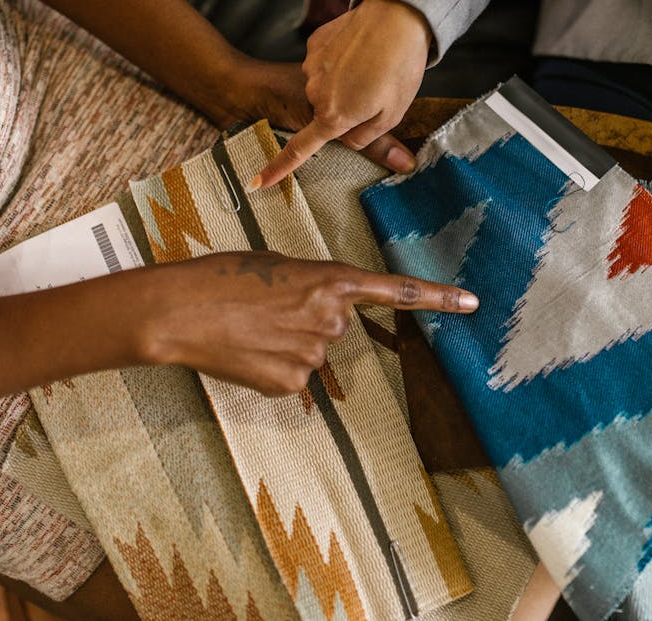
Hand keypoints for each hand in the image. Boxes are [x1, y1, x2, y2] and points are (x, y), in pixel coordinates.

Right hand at [133, 252, 477, 395]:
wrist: (180, 312)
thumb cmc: (221, 278)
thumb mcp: (274, 267)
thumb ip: (309, 288)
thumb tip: (316, 321)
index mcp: (329, 280)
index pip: (395, 290)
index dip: (437, 296)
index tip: (472, 303)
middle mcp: (330, 319)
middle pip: (336, 324)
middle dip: (307, 318)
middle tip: (264, 308)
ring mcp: (313, 354)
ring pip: (313, 351)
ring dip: (287, 343)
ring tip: (248, 328)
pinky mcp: (292, 383)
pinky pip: (295, 376)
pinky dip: (273, 367)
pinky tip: (247, 353)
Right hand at [221, 58, 415, 177]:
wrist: (395, 14)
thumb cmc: (399, 67)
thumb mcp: (392, 113)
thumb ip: (369, 139)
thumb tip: (351, 143)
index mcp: (333, 116)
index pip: (299, 150)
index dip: (278, 168)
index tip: (256, 183)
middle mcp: (315, 93)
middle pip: (328, 113)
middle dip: (347, 109)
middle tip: (379, 89)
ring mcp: (312, 65)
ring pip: (328, 86)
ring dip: (347, 81)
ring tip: (375, 65)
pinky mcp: (316, 42)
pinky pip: (327, 61)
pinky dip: (342, 59)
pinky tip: (363, 49)